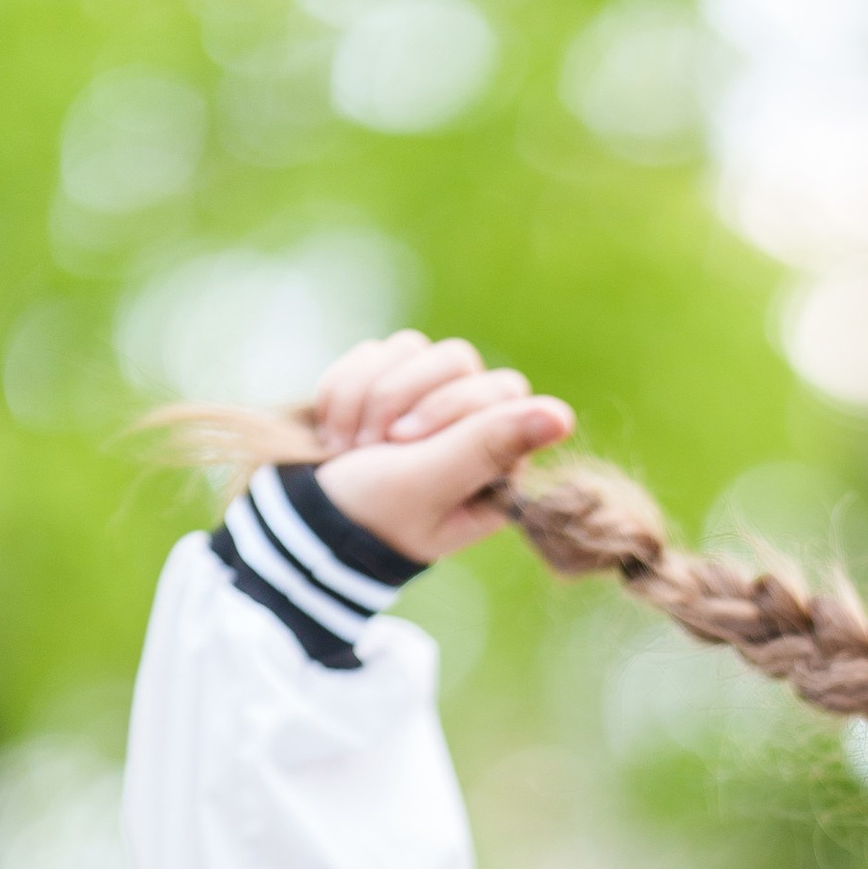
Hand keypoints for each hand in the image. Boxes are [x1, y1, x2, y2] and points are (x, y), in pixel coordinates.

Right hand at [308, 332, 573, 564]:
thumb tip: (564, 417)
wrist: (304, 520)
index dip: (449, 406)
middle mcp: (470, 428)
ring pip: (414, 348)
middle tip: (372, 446)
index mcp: (497, 464)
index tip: (404, 443)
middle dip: (402, 398)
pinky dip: (346, 387)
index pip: (502, 391)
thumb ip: (487, 444)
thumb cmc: (372, 511)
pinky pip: (375, 351)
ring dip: (369, 393)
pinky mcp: (389, 383)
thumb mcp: (428, 481)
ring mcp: (428, 400)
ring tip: (348, 444)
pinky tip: (334, 431)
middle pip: (459, 360)